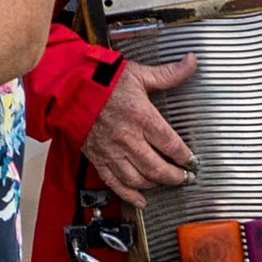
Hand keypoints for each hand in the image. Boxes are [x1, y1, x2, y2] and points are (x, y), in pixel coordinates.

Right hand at [82, 52, 197, 195]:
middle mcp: (128, 138)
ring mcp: (111, 151)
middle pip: (158, 167)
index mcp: (142, 117)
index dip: (186, 157)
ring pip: (138, 179)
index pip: (171, 145)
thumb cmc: (101, 80)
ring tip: (166, 184)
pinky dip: (129, 195)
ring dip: (156, 185)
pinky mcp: (97, 157)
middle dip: (176, 176)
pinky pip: (114, 182)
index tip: (193, 162)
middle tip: (186, 178)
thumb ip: (168, 74)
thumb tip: (191, 61)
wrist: (68, 88)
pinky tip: (141, 200)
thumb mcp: (139, 74)